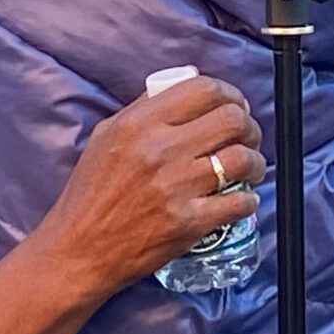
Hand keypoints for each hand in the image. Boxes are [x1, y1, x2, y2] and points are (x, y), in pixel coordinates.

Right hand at [32, 74, 266, 302]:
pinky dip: (248, 200)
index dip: (230, 94)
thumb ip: (144, 108)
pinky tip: (243, 199)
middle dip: (250, 126)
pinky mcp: (188, 223)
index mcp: (139, 124)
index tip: (235, 106)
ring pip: (242, 159)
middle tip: (248, 136)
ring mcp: (176, 188)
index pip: (204, 90)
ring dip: (256, 162)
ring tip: (252, 168)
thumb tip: (184, 82)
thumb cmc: (90, 194)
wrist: (78, 250)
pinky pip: (238, 203)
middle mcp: (160, 150)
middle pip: (231, 120)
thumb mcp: (106, 137)